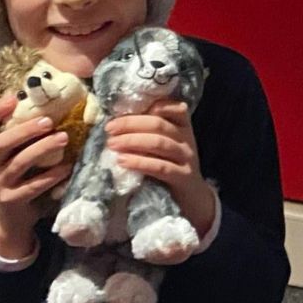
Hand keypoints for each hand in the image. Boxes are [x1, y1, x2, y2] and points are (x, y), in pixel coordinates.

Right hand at [0, 95, 71, 258]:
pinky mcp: (13, 200)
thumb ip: (19, 139)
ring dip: (43, 149)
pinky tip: (68, 167)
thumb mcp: (10, 158)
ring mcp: (0, 183)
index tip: (13, 97)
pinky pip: (34, 185)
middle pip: (1, 143)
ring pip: (19, 163)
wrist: (8, 220)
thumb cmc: (15, 180)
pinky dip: (52, 176)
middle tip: (49, 121)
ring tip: (64, 138)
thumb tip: (46, 108)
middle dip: (25, 130)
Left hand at [105, 102, 214, 233]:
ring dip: (132, 141)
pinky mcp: (183, 177)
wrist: (192, 198)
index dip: (152, 105)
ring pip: (159, 143)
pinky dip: (139, 162)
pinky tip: (122, 161)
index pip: (174, 108)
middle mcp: (187, 139)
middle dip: (131, 124)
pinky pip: (160, 167)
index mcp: (182, 127)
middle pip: (159, 124)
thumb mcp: (164, 146)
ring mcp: (187, 158)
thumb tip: (117, 123)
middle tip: (109, 129)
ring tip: (112, 144)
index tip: (125, 110)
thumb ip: (149, 133)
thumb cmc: (170, 167)